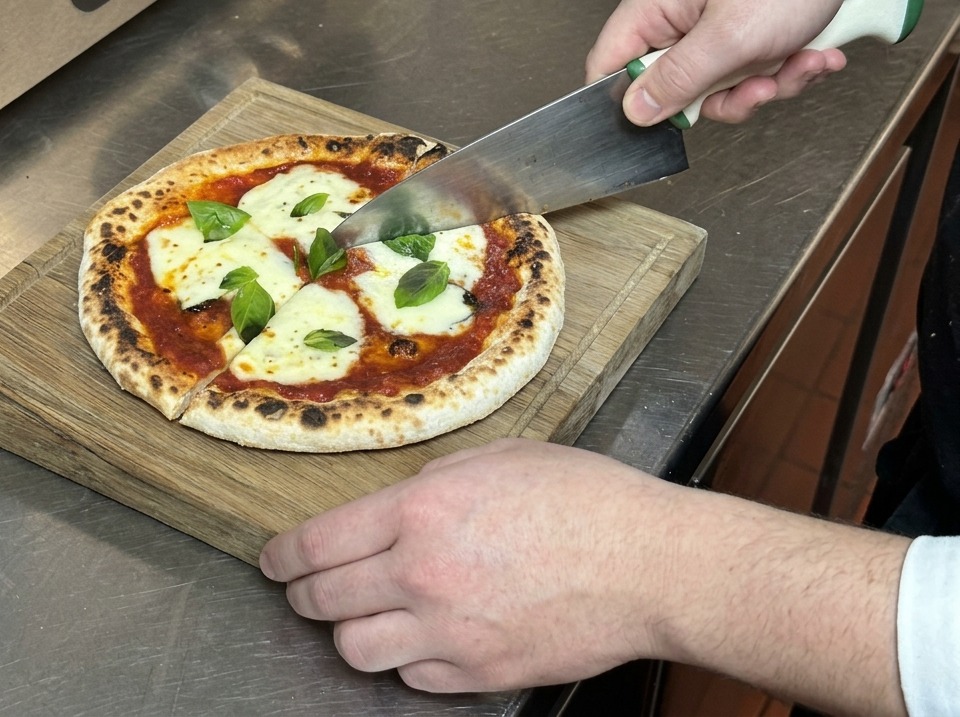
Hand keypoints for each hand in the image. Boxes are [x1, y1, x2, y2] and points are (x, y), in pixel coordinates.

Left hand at [261, 436, 908, 714]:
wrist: (649, 563)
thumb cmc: (585, 499)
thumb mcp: (499, 460)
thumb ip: (433, 487)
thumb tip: (397, 508)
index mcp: (421, 512)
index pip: (318, 542)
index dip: (284, 554)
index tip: (274, 561)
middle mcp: (421, 576)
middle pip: (324, 599)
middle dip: (304, 593)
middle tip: (305, 587)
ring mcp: (448, 632)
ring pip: (355, 650)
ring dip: (350, 630)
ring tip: (364, 615)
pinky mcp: (478, 673)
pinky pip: (412, 676)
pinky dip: (406, 657)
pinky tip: (423, 637)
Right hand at [585, 0, 847, 124]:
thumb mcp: (731, 36)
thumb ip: (679, 78)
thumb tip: (636, 110)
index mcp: (657, 9)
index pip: (611, 65)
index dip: (627, 102)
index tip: (659, 120)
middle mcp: (682, 21)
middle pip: (674, 89)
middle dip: (725, 98)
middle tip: (758, 86)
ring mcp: (716, 31)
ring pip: (721, 91)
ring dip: (768, 87)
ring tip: (800, 62)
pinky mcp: (748, 37)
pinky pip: (753, 77)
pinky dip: (789, 73)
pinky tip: (813, 54)